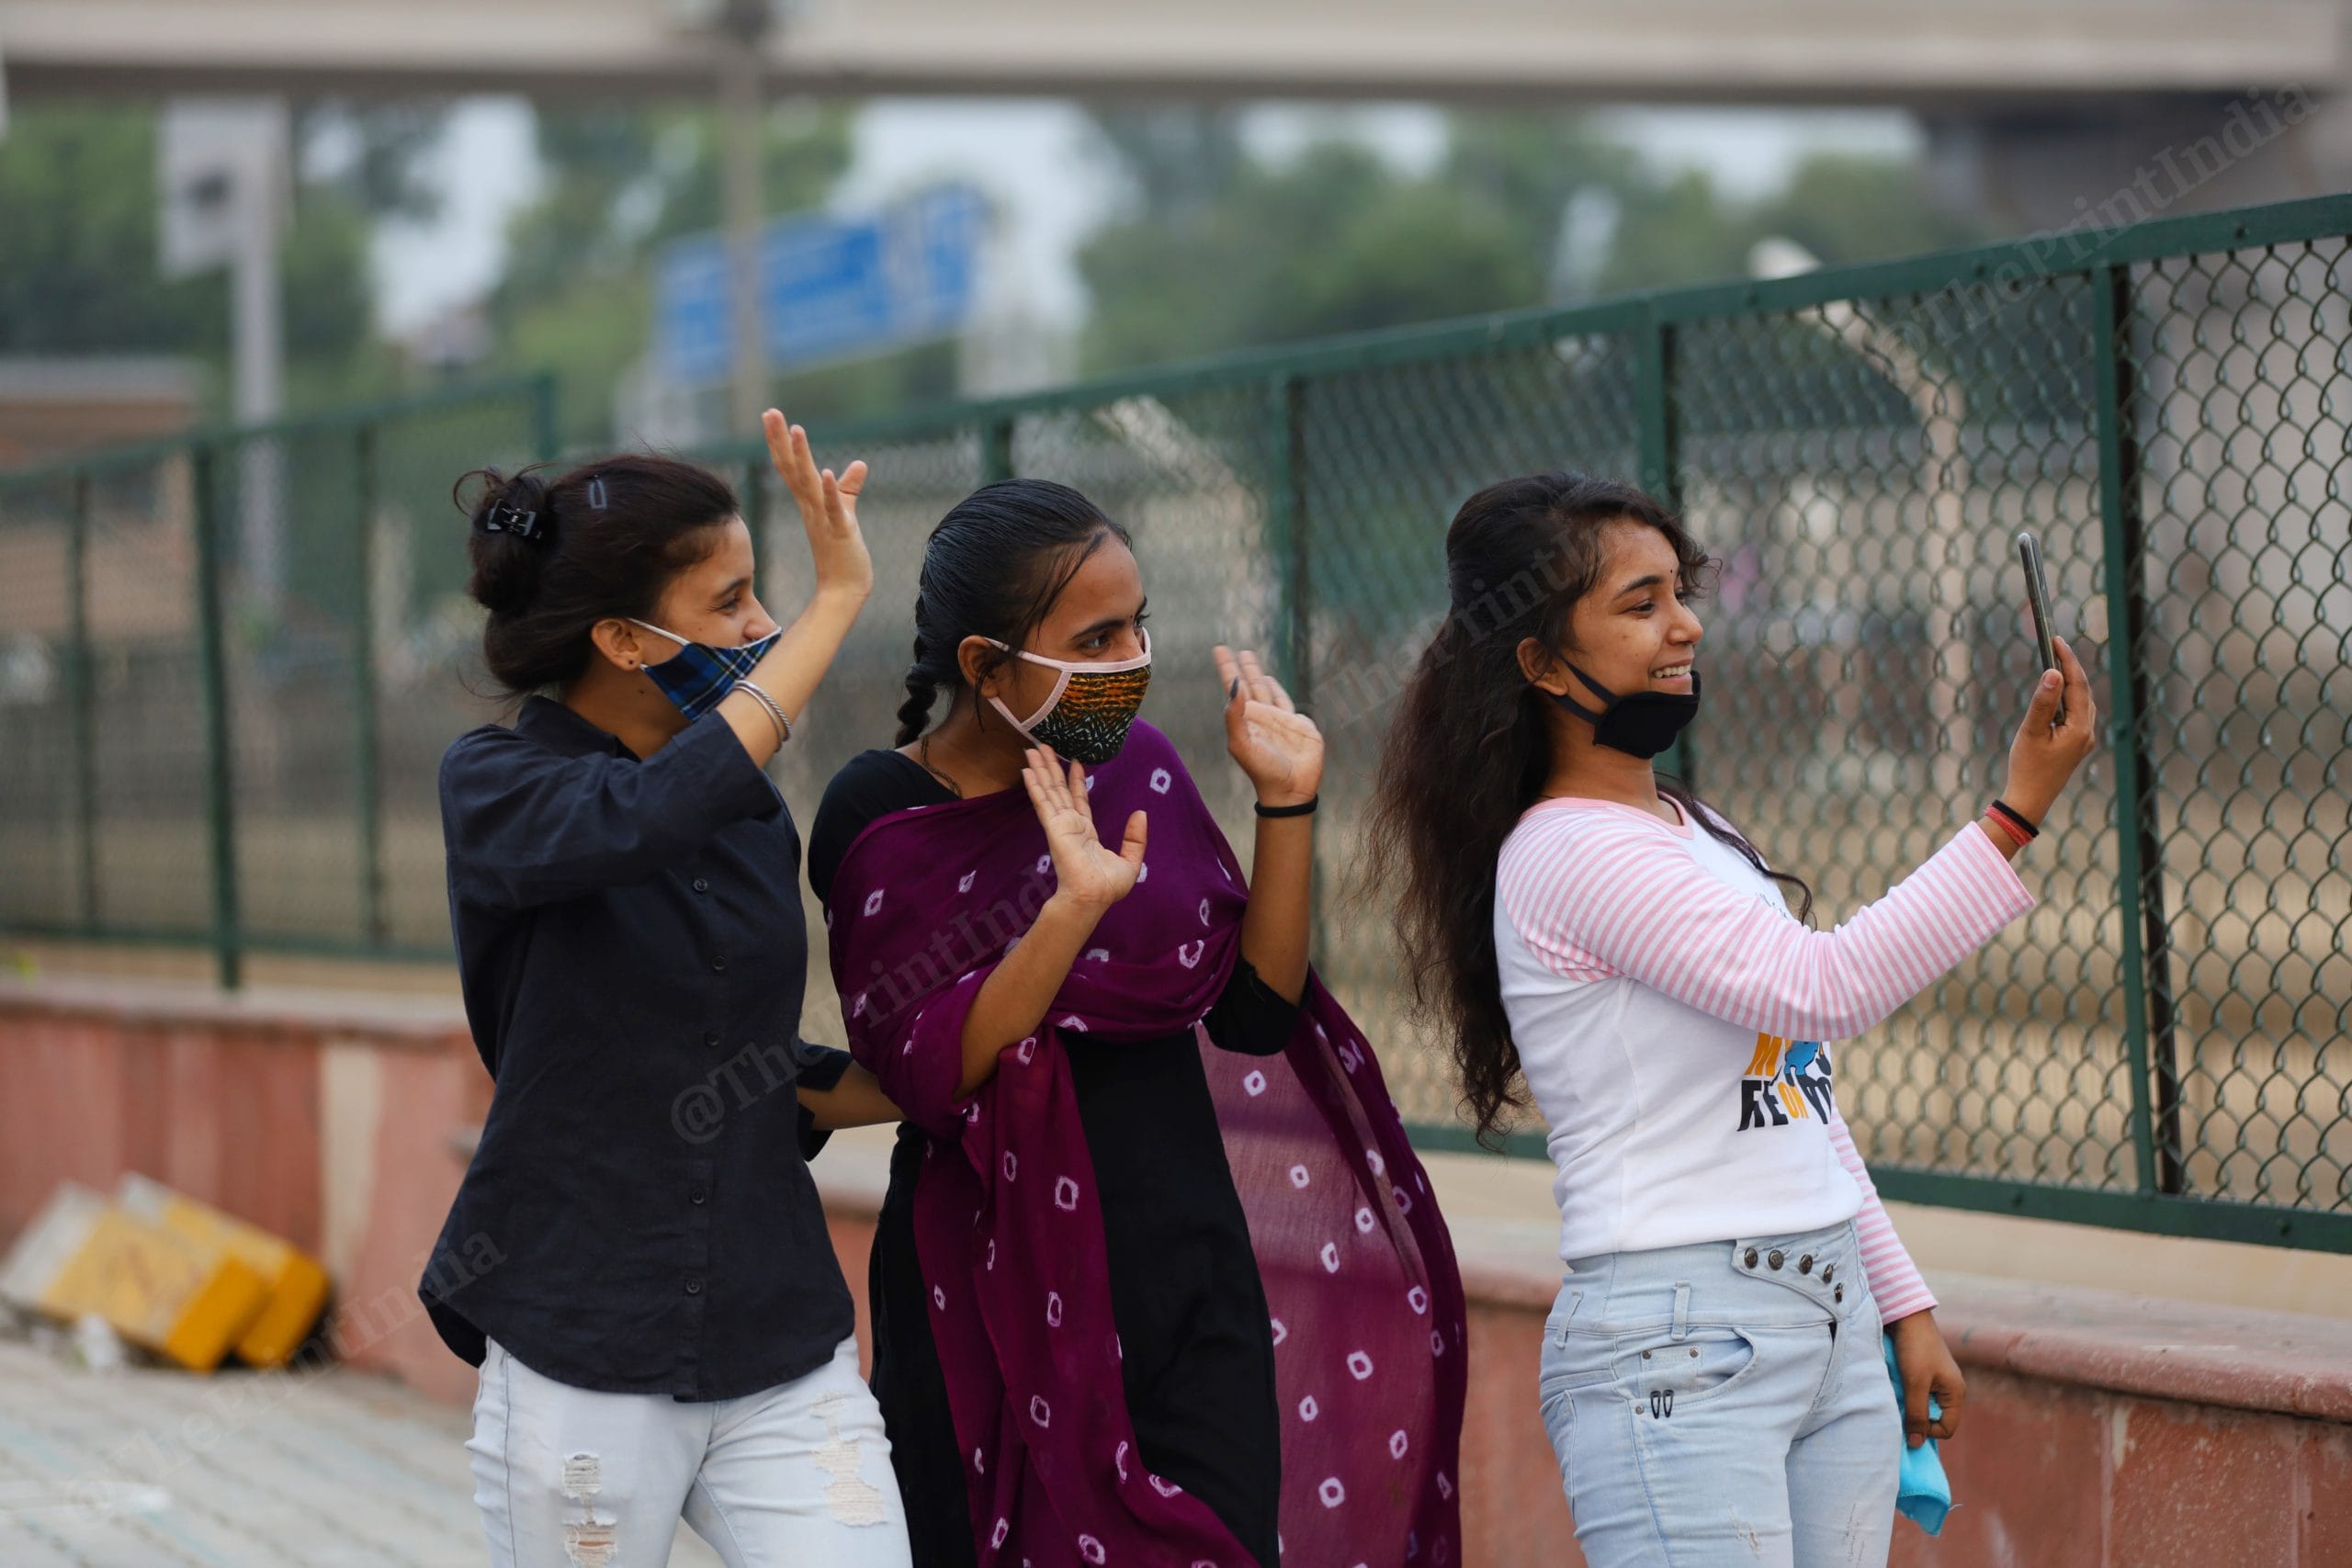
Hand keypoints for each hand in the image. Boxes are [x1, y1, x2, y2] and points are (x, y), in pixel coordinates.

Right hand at [762, 409, 870, 600]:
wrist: (844, 589)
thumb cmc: (842, 552)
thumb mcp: (846, 512)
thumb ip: (849, 487)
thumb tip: (859, 463)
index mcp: (809, 502)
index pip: (790, 467)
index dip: (780, 441)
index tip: (771, 414)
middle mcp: (810, 508)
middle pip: (792, 469)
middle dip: (781, 440)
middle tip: (770, 412)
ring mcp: (822, 519)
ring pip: (808, 484)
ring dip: (803, 457)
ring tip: (796, 430)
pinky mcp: (839, 532)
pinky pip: (832, 509)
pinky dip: (828, 491)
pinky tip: (824, 472)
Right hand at [1020, 747, 1145, 911]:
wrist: (1093, 897)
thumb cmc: (1108, 886)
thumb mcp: (1130, 860)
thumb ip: (1135, 838)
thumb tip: (1141, 813)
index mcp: (1086, 832)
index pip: (1079, 800)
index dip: (1076, 780)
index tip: (1075, 762)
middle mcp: (1070, 824)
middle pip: (1060, 789)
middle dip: (1053, 768)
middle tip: (1045, 747)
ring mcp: (1060, 824)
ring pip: (1050, 790)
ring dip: (1041, 770)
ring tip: (1032, 749)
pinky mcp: (1054, 827)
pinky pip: (1044, 802)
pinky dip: (1035, 786)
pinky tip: (1027, 771)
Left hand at [1215, 646, 1322, 807]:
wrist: (1290, 789)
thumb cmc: (1263, 769)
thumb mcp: (1242, 744)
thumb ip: (1234, 715)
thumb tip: (1235, 685)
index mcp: (1244, 718)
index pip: (1233, 687)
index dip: (1227, 668)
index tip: (1219, 649)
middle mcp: (1259, 715)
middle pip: (1248, 683)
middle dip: (1241, 666)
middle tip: (1232, 649)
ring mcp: (1278, 719)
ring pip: (1266, 688)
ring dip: (1257, 673)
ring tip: (1249, 657)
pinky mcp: (1296, 724)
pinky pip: (1285, 700)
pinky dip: (1277, 688)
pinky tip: (1270, 679)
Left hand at [1888, 1309, 1965, 1447]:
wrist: (1907, 1316)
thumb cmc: (1915, 1348)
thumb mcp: (1915, 1384)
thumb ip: (1917, 1414)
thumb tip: (1916, 1444)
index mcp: (1956, 1394)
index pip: (1947, 1429)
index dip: (1928, 1431)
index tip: (1908, 1420)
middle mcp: (1950, 1390)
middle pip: (1935, 1418)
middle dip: (1917, 1417)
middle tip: (1899, 1407)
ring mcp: (1937, 1381)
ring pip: (1923, 1406)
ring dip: (1909, 1405)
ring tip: (1896, 1394)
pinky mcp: (1924, 1374)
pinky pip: (1916, 1393)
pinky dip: (1905, 1393)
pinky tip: (1894, 1385)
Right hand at [1999, 633, 2097, 823]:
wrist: (2030, 800)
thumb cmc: (2028, 767)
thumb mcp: (2031, 731)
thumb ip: (2043, 701)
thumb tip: (2053, 673)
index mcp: (2080, 728)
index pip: (2077, 685)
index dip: (2068, 660)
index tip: (2056, 639)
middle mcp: (2088, 733)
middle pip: (2083, 691)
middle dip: (2071, 667)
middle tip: (2055, 645)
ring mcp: (2084, 740)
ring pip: (2082, 702)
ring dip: (2071, 682)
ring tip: (2056, 662)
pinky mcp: (2076, 745)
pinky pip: (2077, 713)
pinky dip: (2068, 698)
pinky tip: (2058, 693)